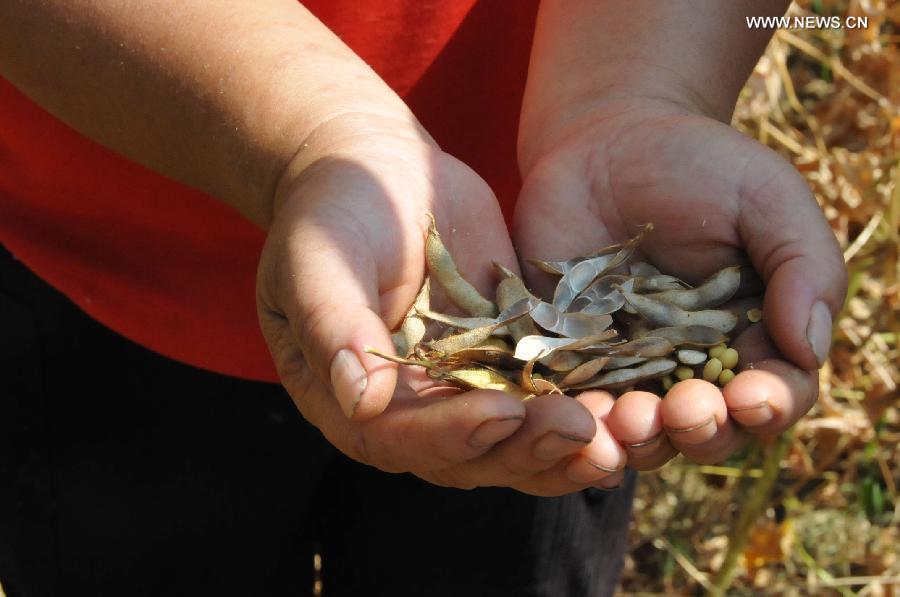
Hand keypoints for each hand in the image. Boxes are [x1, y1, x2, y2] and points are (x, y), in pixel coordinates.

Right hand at [256, 116, 609, 494]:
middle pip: (466, 454)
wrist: (380, 167)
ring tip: (615, 433)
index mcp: (349, 398)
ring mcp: (461, 386)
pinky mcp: (506, 356)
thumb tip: (361, 398)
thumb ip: (334, 325)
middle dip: (523, 448)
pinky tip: (627, 403)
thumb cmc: (333, 208)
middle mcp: (408, 408)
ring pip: (514, 438)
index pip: (396, 438)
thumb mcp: (319, 260)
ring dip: (563, 445)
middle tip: (577, 429)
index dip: (449, 436)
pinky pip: (544, 392)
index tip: (500, 412)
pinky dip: (583, 403)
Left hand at [513, 98, 845, 466]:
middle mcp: (691, 365)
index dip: (770, 405)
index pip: (774, 393)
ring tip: (630, 417)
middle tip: (687, 409)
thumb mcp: (766, 198)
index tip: (754, 396)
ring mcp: (627, 366)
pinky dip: (576, 419)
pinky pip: (573, 402)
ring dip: (638, 438)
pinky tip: (572, 415)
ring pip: (639, 430)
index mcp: (751, 335)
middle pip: (707, 429)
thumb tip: (809, 350)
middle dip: (701, 431)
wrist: (603, 141)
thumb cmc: (698, 164)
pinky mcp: (568, 356)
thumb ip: (802, 266)